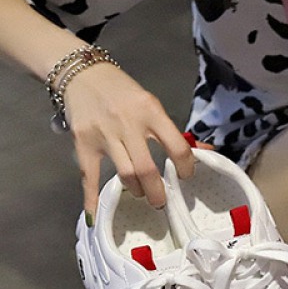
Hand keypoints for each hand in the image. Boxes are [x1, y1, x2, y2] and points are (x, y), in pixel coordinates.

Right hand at [62, 62, 194, 216]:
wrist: (80, 72)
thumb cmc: (123, 92)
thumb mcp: (151, 104)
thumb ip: (173, 131)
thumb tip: (205, 151)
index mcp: (151, 112)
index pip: (177, 147)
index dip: (186, 167)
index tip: (185, 176)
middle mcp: (128, 123)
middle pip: (148, 169)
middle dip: (158, 192)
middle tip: (161, 201)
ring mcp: (104, 134)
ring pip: (126, 174)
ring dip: (137, 190)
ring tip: (141, 193)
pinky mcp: (84, 142)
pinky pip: (89, 175)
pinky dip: (91, 198)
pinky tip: (94, 216)